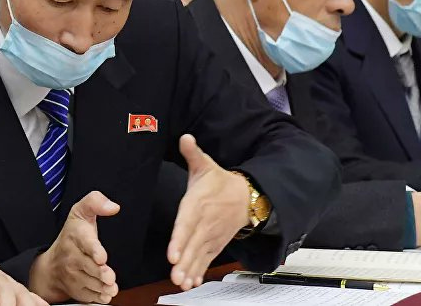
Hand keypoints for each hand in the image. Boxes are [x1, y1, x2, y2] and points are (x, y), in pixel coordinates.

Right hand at [27, 191, 119, 302]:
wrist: (52, 264)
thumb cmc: (72, 235)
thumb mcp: (80, 212)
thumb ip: (95, 202)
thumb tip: (113, 206)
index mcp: (76, 236)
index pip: (85, 243)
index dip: (94, 250)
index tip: (101, 257)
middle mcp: (73, 257)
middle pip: (89, 267)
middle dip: (101, 273)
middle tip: (109, 276)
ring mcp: (74, 275)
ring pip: (91, 284)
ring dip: (103, 286)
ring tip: (111, 286)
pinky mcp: (77, 290)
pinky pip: (90, 296)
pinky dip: (99, 296)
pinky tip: (106, 292)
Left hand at [168, 134, 249, 290]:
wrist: (246, 196)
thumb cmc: (220, 182)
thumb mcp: (206, 164)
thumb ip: (193, 153)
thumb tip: (185, 138)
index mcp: (198, 203)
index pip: (187, 223)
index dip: (180, 239)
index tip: (173, 253)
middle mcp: (205, 222)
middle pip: (193, 243)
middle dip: (184, 260)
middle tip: (175, 274)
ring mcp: (211, 235)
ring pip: (200, 255)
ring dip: (191, 269)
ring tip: (181, 282)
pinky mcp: (215, 244)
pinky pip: (207, 259)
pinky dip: (200, 271)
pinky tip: (191, 282)